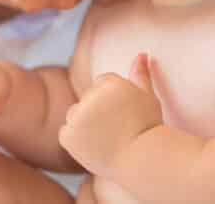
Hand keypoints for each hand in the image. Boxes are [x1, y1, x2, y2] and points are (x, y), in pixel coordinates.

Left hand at [59, 53, 162, 175]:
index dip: (113, 101)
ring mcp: (78, 116)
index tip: (124, 115)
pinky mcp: (68, 135)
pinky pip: (66, 133)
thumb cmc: (148, 129)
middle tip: (117, 129)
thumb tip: (142, 53)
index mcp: (109, 82)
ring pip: (75, 115)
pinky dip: (75, 141)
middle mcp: (91, 95)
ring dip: (84, 125)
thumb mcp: (148, 97)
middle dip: (97, 112)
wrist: (143, 161)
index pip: (101, 84)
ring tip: (105, 138)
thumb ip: (140, 74)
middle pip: (86, 99)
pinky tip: (94, 147)